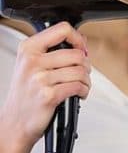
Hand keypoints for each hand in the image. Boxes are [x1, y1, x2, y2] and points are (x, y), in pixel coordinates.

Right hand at [0, 22, 90, 152]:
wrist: (14, 123)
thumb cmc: (26, 94)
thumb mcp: (30, 65)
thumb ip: (52, 50)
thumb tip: (80, 40)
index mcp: (28, 49)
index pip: (62, 29)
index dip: (78, 39)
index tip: (81, 49)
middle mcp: (32, 61)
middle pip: (77, 53)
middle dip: (86, 65)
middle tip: (81, 74)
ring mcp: (39, 78)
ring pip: (81, 71)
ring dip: (86, 81)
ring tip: (79, 85)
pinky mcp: (48, 95)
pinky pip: (79, 86)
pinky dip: (84, 91)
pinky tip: (77, 94)